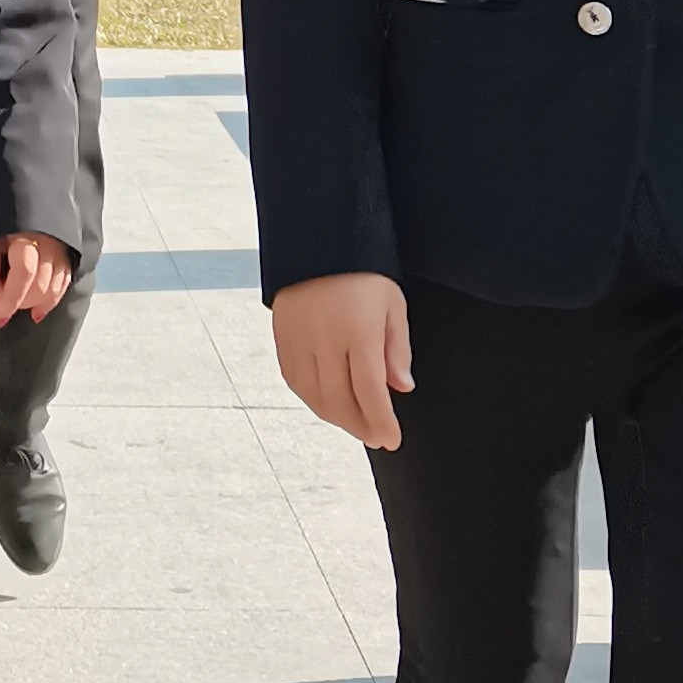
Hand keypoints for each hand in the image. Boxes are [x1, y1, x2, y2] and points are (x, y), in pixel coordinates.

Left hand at [0, 230, 72, 329]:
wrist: (27, 209)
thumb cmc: (7, 225)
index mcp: (26, 237)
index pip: (24, 273)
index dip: (11, 299)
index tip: (1, 318)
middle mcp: (49, 244)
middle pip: (40, 286)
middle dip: (20, 301)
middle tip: (3, 298)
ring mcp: (62, 251)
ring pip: (54, 289)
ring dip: (35, 303)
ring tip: (19, 302)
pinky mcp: (69, 257)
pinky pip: (64, 285)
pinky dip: (51, 300)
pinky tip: (38, 309)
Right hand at [273, 271, 412, 450]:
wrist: (318, 242)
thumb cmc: (364, 273)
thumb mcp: (393, 304)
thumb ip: (397, 349)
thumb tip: (400, 388)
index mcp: (358, 330)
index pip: (370, 391)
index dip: (381, 422)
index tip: (392, 440)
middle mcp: (325, 339)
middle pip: (341, 402)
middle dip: (361, 426)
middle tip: (376, 437)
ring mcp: (299, 340)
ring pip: (316, 397)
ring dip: (337, 418)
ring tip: (356, 423)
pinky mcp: (282, 339)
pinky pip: (296, 382)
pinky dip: (313, 400)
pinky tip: (329, 404)